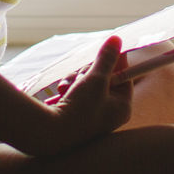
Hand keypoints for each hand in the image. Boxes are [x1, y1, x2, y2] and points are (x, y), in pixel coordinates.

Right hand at [41, 36, 132, 153]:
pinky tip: (61, 93)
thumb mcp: (96, 79)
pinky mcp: (76, 113)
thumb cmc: (79, 109)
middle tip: (82, 76)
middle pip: (104, 78)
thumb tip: (116, 40)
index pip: (124, 77)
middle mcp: (109, 113)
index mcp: (122, 108)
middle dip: (88, 72)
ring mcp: (92, 114)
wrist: (49, 134)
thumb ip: (107, 59)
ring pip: (86, 82)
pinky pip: (75, 91)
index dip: (115, 61)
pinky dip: (68, 88)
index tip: (110, 48)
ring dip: (75, 79)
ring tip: (67, 88)